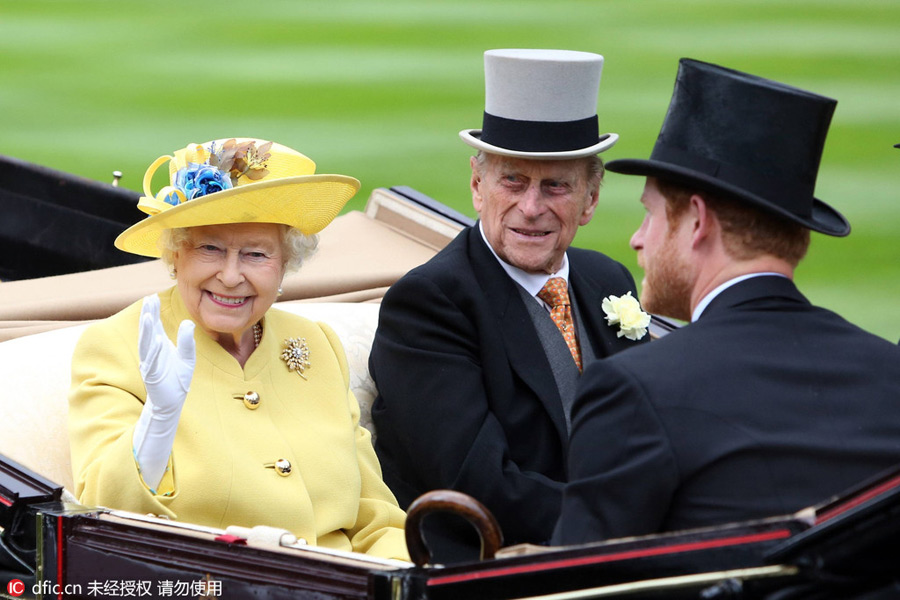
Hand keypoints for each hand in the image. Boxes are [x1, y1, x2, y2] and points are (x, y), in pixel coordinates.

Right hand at [138, 294, 195, 413]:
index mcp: (159, 346)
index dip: (153, 312)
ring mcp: (149, 363)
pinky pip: (152, 361)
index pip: (155, 326)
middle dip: (148, 315)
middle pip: (149, 331)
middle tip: (148, 300)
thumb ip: (187, 341)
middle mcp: (152, 352)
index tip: (152, 297)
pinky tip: (156, 340)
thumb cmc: (177, 379)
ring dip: (147, 331)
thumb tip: (188, 322)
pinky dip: (153, 351)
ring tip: (149, 316)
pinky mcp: (151, 375)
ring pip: (147, 344)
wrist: (171, 401)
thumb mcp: (187, 358)